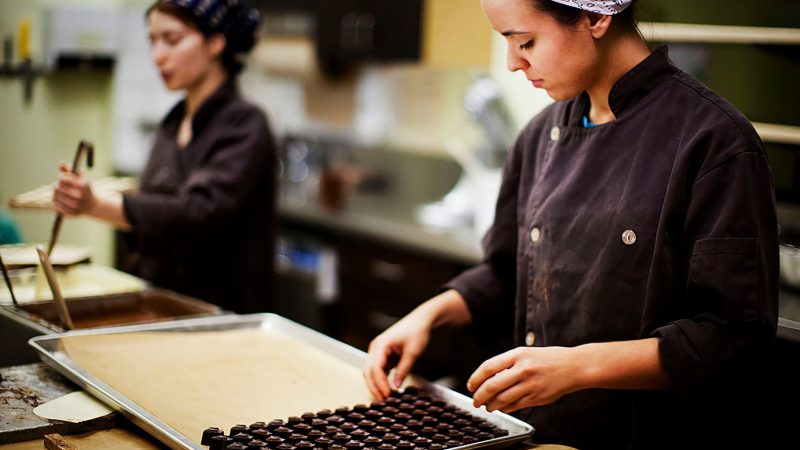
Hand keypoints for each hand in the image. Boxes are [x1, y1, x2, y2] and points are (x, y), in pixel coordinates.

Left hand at [53, 162, 95, 215]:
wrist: (92, 205)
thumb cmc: (84, 188)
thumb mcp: (80, 177)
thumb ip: (69, 169)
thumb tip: (61, 163)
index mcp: (82, 185)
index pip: (62, 178)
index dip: (60, 176)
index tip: (61, 177)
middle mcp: (79, 196)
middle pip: (56, 187)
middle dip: (56, 185)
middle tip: (58, 185)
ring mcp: (75, 205)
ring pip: (55, 197)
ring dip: (55, 194)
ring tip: (59, 192)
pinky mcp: (71, 213)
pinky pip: (56, 206)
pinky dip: (57, 202)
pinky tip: (60, 200)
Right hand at [363, 313, 432, 399]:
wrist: (421, 321)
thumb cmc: (417, 332)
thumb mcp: (412, 352)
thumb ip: (403, 370)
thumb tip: (396, 386)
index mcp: (381, 345)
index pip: (375, 368)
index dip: (380, 383)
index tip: (387, 394)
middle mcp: (376, 348)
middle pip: (369, 371)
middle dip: (374, 386)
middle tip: (383, 401)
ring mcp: (378, 351)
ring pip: (372, 371)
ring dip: (377, 384)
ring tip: (385, 397)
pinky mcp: (383, 354)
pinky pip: (379, 369)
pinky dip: (382, 379)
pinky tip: (388, 389)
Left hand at [467, 346, 581, 412]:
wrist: (573, 367)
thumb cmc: (548, 359)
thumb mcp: (526, 353)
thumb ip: (507, 363)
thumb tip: (487, 378)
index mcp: (518, 354)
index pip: (489, 367)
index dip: (476, 378)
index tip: (470, 386)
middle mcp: (523, 369)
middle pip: (492, 386)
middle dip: (479, 396)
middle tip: (475, 400)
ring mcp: (530, 384)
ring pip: (502, 399)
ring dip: (491, 405)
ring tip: (487, 406)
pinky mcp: (537, 397)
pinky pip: (515, 405)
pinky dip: (504, 408)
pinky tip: (501, 407)